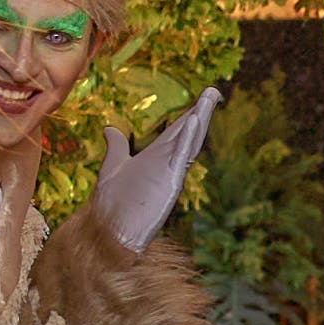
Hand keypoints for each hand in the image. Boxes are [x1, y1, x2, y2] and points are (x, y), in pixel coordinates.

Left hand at [95, 91, 220, 256]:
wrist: (113, 233)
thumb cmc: (113, 204)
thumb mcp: (113, 166)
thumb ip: (116, 147)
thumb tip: (109, 129)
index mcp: (156, 158)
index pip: (176, 131)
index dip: (188, 114)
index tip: (201, 99)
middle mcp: (166, 163)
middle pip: (187, 132)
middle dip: (200, 111)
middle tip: (214, 91)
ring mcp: (170, 172)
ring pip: (188, 141)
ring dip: (199, 119)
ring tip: (209, 98)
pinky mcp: (169, 183)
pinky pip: (180, 157)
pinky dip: (187, 139)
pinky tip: (194, 121)